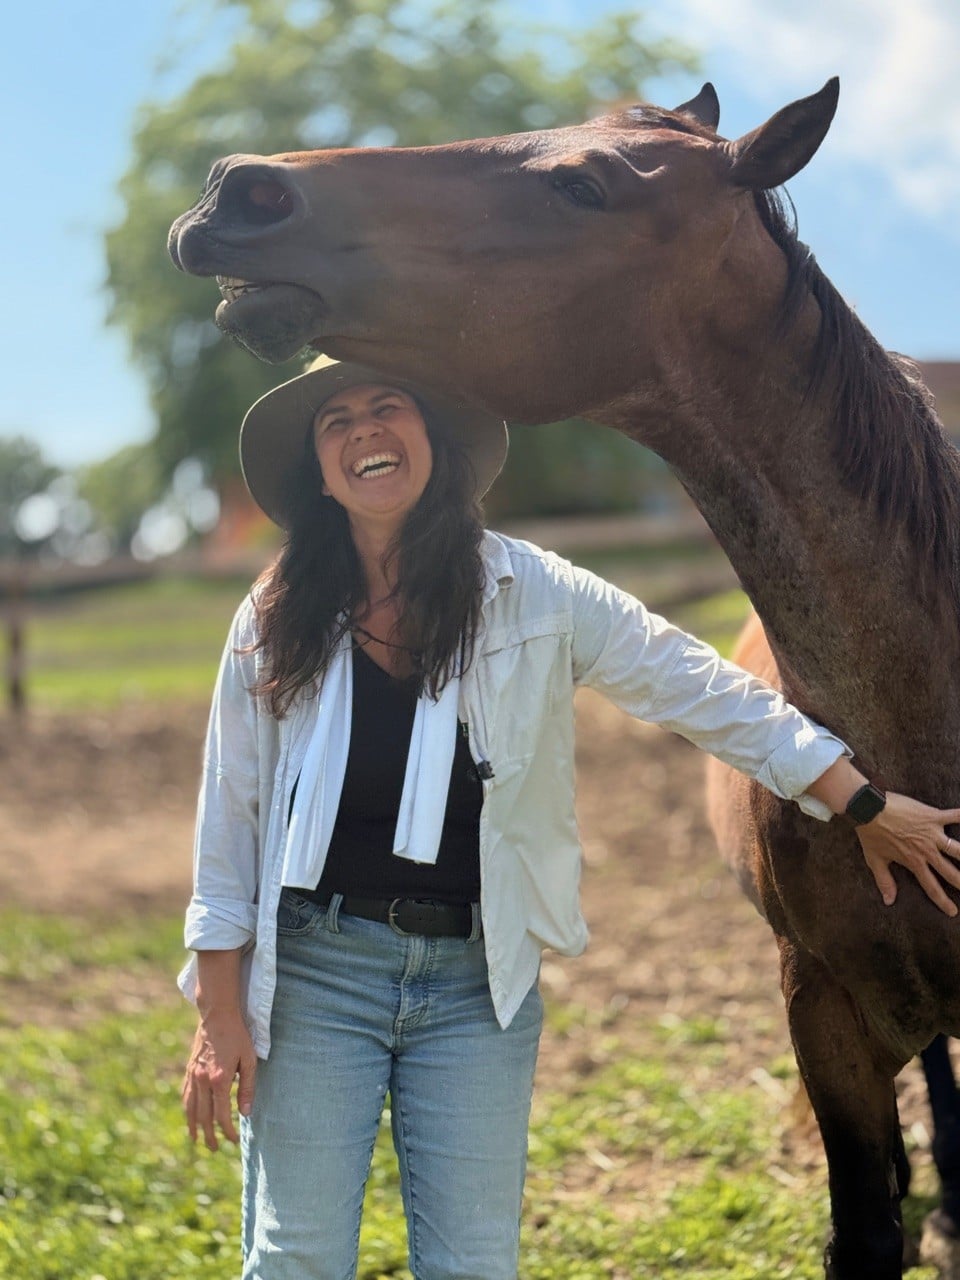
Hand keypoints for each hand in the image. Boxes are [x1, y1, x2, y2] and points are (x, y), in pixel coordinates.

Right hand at [182, 1010, 256, 1149]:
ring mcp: (193, 1075)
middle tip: (214, 1149)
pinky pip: (185, 1095)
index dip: (228, 1130)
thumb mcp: (249, 1060)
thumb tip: (245, 1113)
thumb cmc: (237, 1036)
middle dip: (209, 1135)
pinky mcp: (189, 1070)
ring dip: (194, 1127)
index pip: (222, 1114)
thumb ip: (247, 1087)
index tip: (234, 1140)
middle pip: (204, 1116)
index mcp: (219, 1080)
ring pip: (190, 1108)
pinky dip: (187, 1110)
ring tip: (197, 1140)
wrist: (217, 1015)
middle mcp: (203, 1081)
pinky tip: (189, 1117)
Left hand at [856, 793, 959, 915]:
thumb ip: (885, 882)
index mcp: (914, 863)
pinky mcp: (933, 816)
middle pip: (950, 872)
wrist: (869, 809)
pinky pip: (954, 816)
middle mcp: (927, 851)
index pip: (931, 887)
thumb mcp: (875, 861)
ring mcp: (932, 834)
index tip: (952, 912)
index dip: (943, 901)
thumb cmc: (871, 834)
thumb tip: (889, 902)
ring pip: (957, 849)